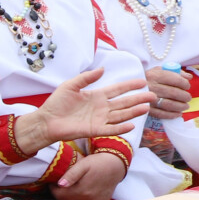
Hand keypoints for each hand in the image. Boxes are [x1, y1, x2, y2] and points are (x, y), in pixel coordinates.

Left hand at [14, 68, 149, 153]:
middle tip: (153, 95)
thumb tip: (102, 69)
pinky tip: (131, 125)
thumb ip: (86, 77)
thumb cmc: (56, 103)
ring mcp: (99, 120)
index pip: (118, 90)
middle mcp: (102, 108)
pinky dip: (121, 128)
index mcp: (97, 96)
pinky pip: (110, 129)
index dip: (130, 86)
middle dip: (138, 99)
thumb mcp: (70, 86)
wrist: (45, 121)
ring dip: (133, 112)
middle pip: (124, 103)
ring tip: (146, 107)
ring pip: (121, 115)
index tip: (143, 81)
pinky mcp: (94, 130)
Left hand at [51, 149, 126, 199]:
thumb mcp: (83, 164)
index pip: (59, 195)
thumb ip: (71, 174)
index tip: (54, 183)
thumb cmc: (97, 164)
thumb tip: (60, 184)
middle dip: (58, 196)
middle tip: (58, 188)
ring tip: (65, 193)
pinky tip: (73, 199)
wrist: (115, 167)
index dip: (53, 189)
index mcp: (83, 190)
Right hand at [144, 66, 192, 119]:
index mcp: (154, 75)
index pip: (175, 79)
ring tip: (185, 106)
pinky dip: (172, 115)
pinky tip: (178, 114)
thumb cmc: (148, 78)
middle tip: (188, 98)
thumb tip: (189, 77)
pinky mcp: (145, 109)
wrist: (128, 87)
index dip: (185, 84)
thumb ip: (175, 72)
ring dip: (181, 106)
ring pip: (169, 104)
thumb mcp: (158, 70)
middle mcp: (150, 86)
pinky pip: (161, 114)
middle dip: (185, 96)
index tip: (187, 86)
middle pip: (173, 93)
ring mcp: (147, 99)